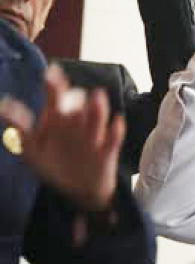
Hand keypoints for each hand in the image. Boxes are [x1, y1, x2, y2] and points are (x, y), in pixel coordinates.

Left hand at [0, 64, 124, 213]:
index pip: (56, 97)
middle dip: (75, 98)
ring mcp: (93, 135)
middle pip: (78, 104)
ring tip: (97, 97)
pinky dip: (115, 130)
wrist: (80, 190)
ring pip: (97, 116)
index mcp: (57, 119)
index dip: (54, 84)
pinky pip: (113, 138)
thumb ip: (19, 128)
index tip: (53, 73)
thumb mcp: (32, 150)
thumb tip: (4, 105)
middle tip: (72, 97)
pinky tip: (116, 122)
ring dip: (97, 107)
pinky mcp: (107, 149)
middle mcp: (76, 123)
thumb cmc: (55, 166)